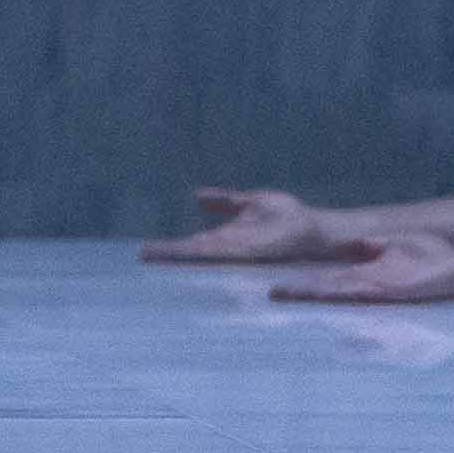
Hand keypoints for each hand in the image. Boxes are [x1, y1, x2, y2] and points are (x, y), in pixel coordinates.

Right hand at [141, 186, 347, 263]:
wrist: (312, 227)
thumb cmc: (287, 218)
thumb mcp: (249, 203)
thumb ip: (224, 201)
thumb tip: (197, 195)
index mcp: (226, 238)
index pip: (192, 245)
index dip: (169, 248)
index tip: (145, 250)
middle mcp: (227, 249)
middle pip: (190, 253)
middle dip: (166, 256)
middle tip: (140, 256)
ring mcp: (236, 252)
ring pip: (199, 256)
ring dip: (177, 257)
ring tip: (151, 256)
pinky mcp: (248, 252)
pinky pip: (221, 253)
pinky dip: (201, 253)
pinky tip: (186, 252)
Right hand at [269, 231, 453, 304]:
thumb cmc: (434, 258)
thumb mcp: (398, 245)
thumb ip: (376, 246)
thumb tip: (356, 241)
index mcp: (369, 273)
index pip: (332, 278)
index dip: (308, 282)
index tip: (283, 282)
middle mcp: (369, 285)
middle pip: (329, 289)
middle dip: (302, 293)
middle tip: (271, 295)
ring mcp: (379, 289)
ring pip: (340, 293)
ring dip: (315, 294)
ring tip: (289, 295)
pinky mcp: (394, 290)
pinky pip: (365, 291)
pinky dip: (345, 292)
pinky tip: (327, 293)